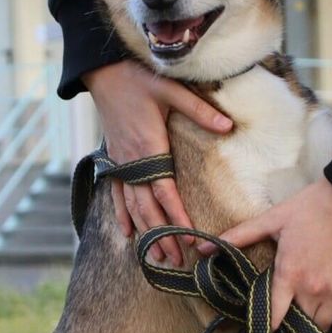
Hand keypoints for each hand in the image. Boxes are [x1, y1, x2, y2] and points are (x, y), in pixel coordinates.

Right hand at [83, 60, 232, 265]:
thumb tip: (229, 126)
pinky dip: (121, 215)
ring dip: (144, 232)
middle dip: (162, 235)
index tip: (190, 237)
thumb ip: (200, 110)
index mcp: (149, 147)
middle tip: (177, 261)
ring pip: (132, 206)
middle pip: (147, 207)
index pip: (164, 191)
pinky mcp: (114, 158)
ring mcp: (121, 162)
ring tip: (157, 256)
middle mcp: (132, 161)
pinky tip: (126, 233)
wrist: (103, 71)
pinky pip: (117, 193)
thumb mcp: (171, 90)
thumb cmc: (137, 79)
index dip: (176, 216)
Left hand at [199, 178, 331, 330]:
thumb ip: (239, 236)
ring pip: (324, 325)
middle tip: (287, 318)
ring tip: (307, 316)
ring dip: (315, 324)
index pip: (274, 316)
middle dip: (292, 325)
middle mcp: (312, 288)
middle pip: (300, 324)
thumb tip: (202, 249)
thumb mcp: (271, 219)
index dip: (266, 326)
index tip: (262, 329)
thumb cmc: (309, 207)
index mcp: (288, 273)